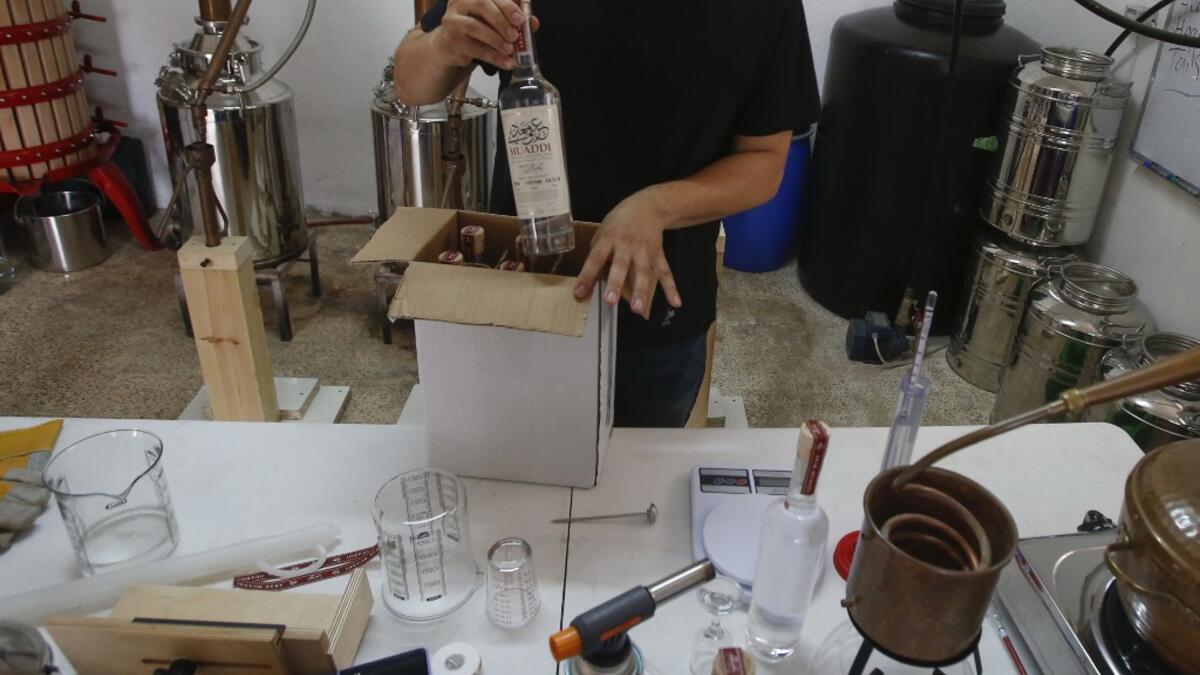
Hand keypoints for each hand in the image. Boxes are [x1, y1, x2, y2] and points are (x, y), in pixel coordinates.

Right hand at [429, 0, 538, 70]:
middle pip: (481, 5)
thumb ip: (512, 19)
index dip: (507, 5)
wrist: (450, 46)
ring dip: (496, 40)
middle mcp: (459, 2)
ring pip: (475, 27)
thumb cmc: (476, 29)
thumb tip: (533, 22)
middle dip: (501, 20)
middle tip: (515, 35)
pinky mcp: (451, 41)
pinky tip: (506, 62)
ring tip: (510, 50)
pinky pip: (474, 48)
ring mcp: (452, 21)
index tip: (521, 19)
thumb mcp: (494, 21)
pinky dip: (493, 57)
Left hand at [574, 191, 682, 319]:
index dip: (586, 276)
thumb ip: (598, 252)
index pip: (595, 259)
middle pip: (620, 266)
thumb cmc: (620, 221)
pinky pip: (664, 272)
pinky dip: (671, 288)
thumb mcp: (603, 231)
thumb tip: (590, 278)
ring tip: (639, 309)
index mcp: (608, 239)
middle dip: (615, 284)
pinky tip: (676, 302)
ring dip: (641, 291)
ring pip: (643, 272)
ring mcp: (644, 250)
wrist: (649, 205)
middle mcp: (626, 245)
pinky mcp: (658, 253)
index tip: (579, 293)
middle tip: (610, 301)